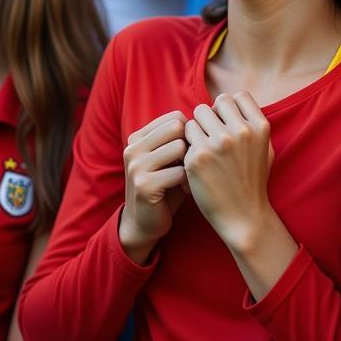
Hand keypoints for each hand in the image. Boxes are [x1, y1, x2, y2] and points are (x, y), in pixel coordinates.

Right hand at [120, 110, 188, 263]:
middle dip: (191, 145)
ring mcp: (136, 166)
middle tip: (194, 164)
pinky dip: (190, 181)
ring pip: (179, 147)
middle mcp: (133, 148)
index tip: (191, 152)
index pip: (175, 117)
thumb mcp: (168, 158)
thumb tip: (207, 119)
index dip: (190, 133)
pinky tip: (188, 190)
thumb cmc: (164, 186)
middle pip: (177, 127)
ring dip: (191, 163)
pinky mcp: (144, 185)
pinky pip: (179, 172)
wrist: (144, 223)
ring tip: (192, 177)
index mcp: (138, 137)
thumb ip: (179, 139)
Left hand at [184, 92, 274, 252]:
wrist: (243, 216)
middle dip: (211, 117)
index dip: (229, 109)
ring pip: (196, 116)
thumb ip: (253, 123)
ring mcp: (217, 144)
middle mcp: (240, 132)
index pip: (237, 96)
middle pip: (213, 103)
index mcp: (259, 127)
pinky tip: (197, 162)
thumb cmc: (253, 181)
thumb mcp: (266, 148)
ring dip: (198, 129)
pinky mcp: (197, 157)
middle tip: (212, 137)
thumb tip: (236, 101)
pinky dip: (189, 146)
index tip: (226, 124)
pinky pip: (185, 136)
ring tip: (204, 148)